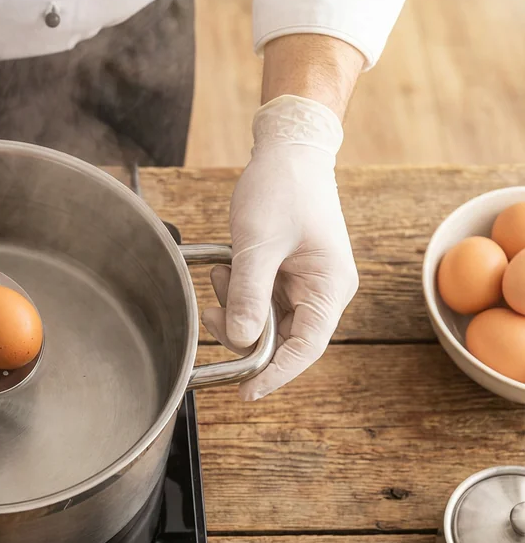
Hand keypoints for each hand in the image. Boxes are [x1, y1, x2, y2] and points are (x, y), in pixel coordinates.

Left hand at [202, 95, 358, 400]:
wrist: (288, 150)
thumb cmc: (282, 189)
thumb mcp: (257, 243)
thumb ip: (247, 294)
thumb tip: (240, 339)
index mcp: (330, 287)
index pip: (304, 348)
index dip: (274, 374)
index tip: (244, 393)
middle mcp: (323, 291)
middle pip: (282, 339)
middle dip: (243, 331)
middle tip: (212, 311)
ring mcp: (305, 283)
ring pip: (266, 321)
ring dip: (236, 308)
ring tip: (221, 272)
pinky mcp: (287, 274)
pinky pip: (259, 300)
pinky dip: (237, 292)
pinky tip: (225, 267)